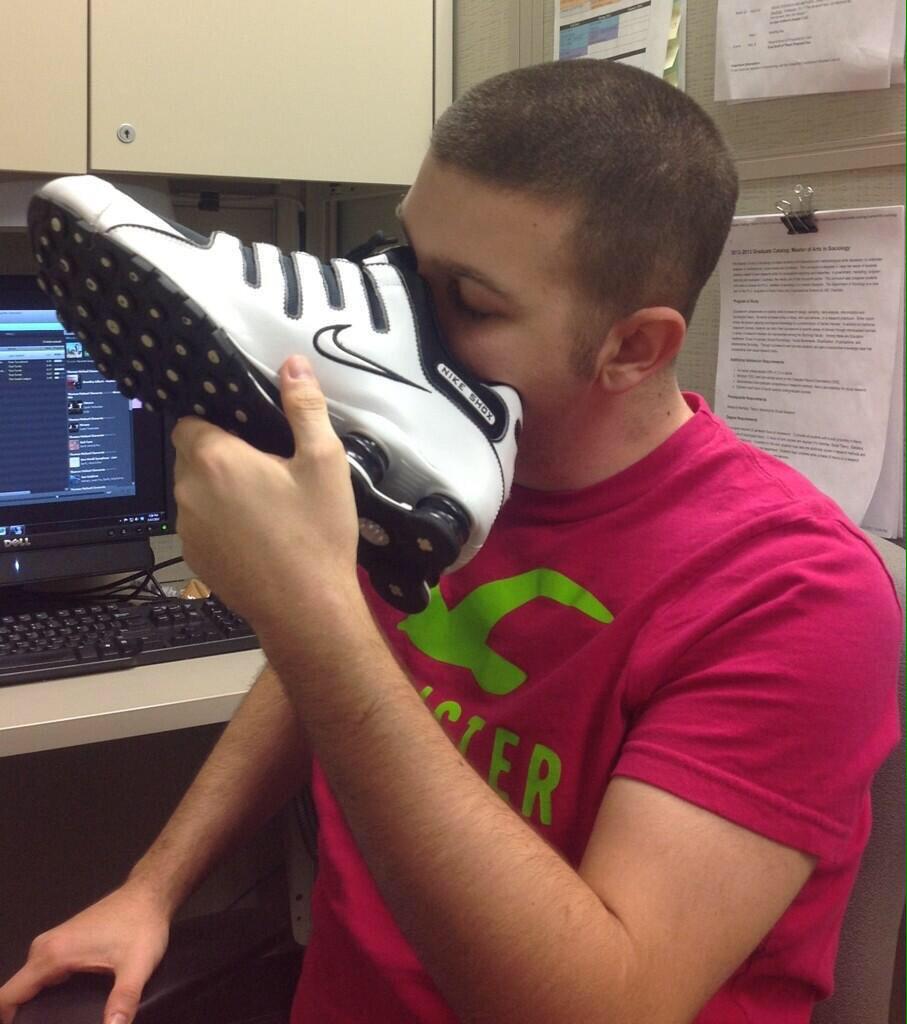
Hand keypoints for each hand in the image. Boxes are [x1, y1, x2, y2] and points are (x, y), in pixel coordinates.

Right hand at [0, 883, 169, 1023]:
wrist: (150, 893)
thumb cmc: (142, 925)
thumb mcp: (137, 967)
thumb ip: (123, 1001)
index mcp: (52, 955)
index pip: (8, 996)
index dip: (8, 1020)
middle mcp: (45, 948)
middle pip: (19, 992)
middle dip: (24, 1017)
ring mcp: (54, 942)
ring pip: (32, 983)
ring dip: (36, 1004)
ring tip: (54, 1022)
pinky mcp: (65, 942)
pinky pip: (44, 973)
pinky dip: (47, 991)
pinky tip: (64, 1005)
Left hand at [171, 355, 361, 632]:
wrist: (307, 609)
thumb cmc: (317, 534)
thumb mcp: (323, 462)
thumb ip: (305, 407)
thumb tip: (293, 366)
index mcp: (215, 459)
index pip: (189, 421)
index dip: (216, 422)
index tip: (248, 434)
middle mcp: (189, 491)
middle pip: (192, 456)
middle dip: (222, 457)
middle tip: (270, 470)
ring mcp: (187, 529)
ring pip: (196, 492)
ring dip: (220, 491)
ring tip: (268, 507)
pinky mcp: (195, 558)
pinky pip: (201, 525)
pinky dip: (222, 524)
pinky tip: (260, 537)